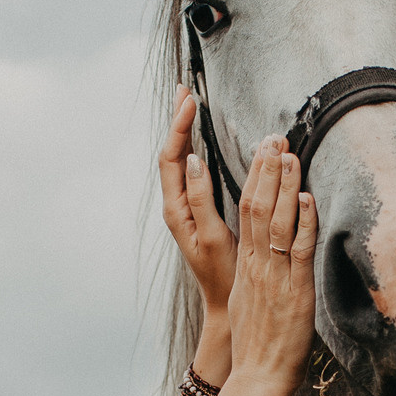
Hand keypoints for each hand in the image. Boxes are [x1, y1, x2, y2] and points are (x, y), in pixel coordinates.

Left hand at [156, 93, 235, 320]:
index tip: (191, 100)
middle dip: (178, 120)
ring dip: (184, 131)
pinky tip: (202, 138)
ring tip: (190, 104)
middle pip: (172, 153)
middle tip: (185, 89)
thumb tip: (193, 159)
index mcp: (176, 210)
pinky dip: (195, 147)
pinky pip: (192, 171)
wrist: (225, 305)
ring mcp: (187, 208)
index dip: (179, 126)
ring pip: (181, 160)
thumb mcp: (212, 237)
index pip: (171, 158)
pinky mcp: (199, 211)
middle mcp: (177, 206)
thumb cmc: (222, 276)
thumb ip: (201, 199)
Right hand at [222, 136, 316, 395]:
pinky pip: (300, 249)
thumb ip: (261, 277)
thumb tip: (271, 261)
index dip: (255, 178)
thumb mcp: (254, 303)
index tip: (263, 151)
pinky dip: (305, 221)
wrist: (256, 378)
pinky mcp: (294, 290)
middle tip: (274, 137)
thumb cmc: (258, 348)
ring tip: (290, 153)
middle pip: (256, 206)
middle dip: (266, 169)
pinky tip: (310, 197)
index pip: (246, 210)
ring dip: (285, 185)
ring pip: (276, 221)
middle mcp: (257, 264)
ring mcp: (274, 275)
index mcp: (247, 265)